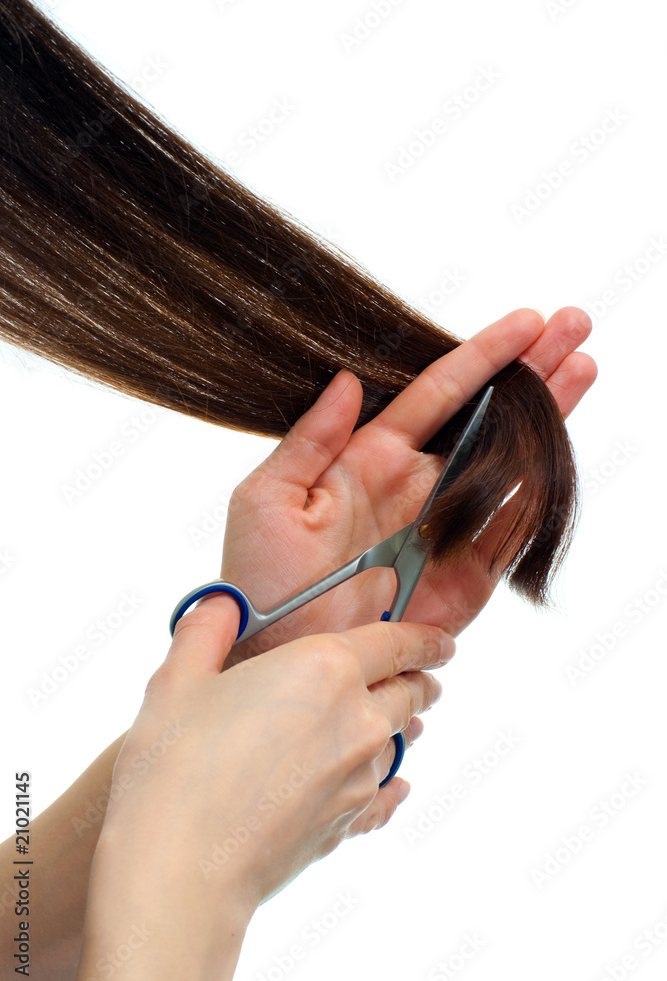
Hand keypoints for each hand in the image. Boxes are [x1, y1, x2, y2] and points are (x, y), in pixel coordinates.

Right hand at [77, 610, 453, 980]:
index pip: (397, 642)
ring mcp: (359, 776)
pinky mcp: (349, 822)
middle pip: (409, 692)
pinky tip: (395, 788)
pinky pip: (387, 796)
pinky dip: (393, 786)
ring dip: (406, 728)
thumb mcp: (178, 678)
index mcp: (325, 668)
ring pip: (400, 741)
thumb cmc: (176, 767)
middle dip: (418, 681)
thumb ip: (207, 628)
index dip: (424, 638)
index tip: (441, 641)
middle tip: (419, 678)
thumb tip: (221, 602)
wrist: (182, 868)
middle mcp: (357, 718)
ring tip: (406, 723)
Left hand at [218, 306, 595, 658]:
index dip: (480, 356)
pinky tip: (561, 448)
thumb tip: (347, 380)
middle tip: (571, 327)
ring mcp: (445, 530)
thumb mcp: (268, 499)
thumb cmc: (261, 581)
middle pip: (485, 418)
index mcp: (369, 459)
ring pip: (508, 463)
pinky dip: (539, 492)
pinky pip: (509, 530)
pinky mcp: (466, 578)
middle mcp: (415, 486)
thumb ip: (309, 439)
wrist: (282, 658)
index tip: (524, 321)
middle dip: (530, 372)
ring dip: (548, 418)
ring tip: (582, 368)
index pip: (437, 395)